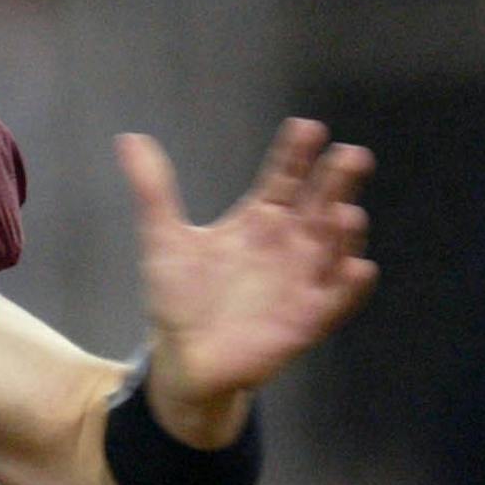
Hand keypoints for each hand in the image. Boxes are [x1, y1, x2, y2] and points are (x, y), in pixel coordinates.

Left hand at [116, 119, 376, 446]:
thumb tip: (129, 139)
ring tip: (344, 212)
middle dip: (336, 181)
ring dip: (343, 232)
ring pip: (333, 249)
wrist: (181, 356)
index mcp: (260, 220)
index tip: (306, 128)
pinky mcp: (307, 319)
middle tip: (350, 155)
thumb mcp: (163, 239)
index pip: (284, 178)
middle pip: (319, 204)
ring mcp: (302, 280)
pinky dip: (348, 286)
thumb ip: (153, 190)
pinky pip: (336, 300)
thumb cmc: (178, 296)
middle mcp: (289, 244)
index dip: (295, 154)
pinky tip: (355, 268)